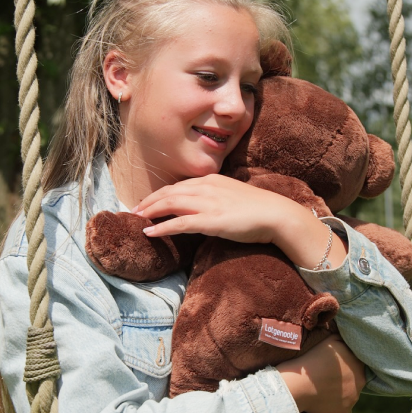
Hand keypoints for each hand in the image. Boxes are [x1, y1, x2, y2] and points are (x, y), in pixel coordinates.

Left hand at [134, 175, 345, 268]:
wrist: (277, 215)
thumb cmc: (258, 209)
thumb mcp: (232, 196)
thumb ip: (215, 198)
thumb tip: (202, 208)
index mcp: (211, 180)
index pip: (178, 185)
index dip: (159, 194)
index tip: (147, 202)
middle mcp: (206, 187)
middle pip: (169, 192)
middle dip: (149, 201)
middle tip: (135, 210)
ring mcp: (208, 203)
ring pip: (170, 203)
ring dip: (151, 211)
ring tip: (137, 218)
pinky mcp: (211, 220)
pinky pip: (180, 223)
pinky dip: (162, 227)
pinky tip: (149, 232)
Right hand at [277, 336, 365, 412]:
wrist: (296, 384)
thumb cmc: (310, 360)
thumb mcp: (329, 341)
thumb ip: (343, 340)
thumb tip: (348, 340)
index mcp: (358, 363)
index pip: (356, 363)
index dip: (344, 364)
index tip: (331, 365)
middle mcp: (360, 381)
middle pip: (354, 380)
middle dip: (344, 379)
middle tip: (326, 377)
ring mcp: (353, 399)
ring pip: (349, 395)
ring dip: (339, 393)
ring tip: (321, 389)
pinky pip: (342, 409)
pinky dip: (333, 406)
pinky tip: (321, 400)